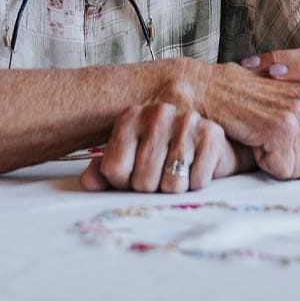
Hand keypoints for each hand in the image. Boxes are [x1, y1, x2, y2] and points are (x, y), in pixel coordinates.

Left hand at [79, 102, 250, 192]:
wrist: (208, 143)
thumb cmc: (163, 153)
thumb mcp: (130, 158)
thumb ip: (104, 170)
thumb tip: (88, 183)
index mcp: (131, 116)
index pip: (114, 169)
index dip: (124, 182)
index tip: (135, 173)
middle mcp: (157, 112)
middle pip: (143, 181)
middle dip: (152, 188)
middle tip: (161, 173)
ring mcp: (185, 121)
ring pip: (171, 185)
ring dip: (175, 187)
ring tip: (179, 170)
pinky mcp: (211, 134)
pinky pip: (196, 182)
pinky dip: (197, 183)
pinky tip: (196, 166)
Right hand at [238, 58, 299, 177]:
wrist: (207, 89)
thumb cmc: (243, 99)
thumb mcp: (288, 102)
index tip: (291, 142)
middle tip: (274, 142)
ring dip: (281, 162)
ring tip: (261, 135)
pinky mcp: (283, 126)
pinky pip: (285, 170)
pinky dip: (265, 163)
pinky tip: (252, 137)